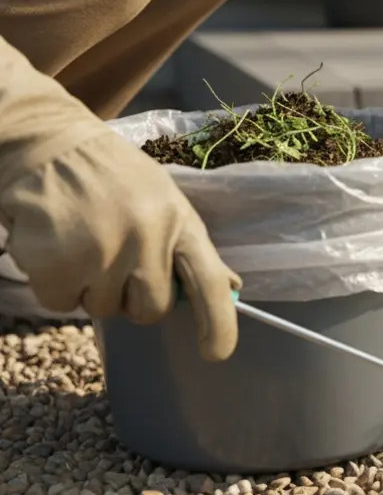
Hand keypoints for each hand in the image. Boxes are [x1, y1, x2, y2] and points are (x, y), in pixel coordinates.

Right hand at [0, 48, 239, 359]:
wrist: (43, 142)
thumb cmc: (108, 176)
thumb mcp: (161, 198)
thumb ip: (188, 245)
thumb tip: (229, 288)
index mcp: (179, 220)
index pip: (208, 281)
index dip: (218, 324)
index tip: (217, 352)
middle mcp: (146, 237)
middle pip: (151, 310)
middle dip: (132, 298)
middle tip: (113, 261)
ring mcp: (100, 251)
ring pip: (102, 309)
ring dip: (88, 287)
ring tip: (79, 242)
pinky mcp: (56, 262)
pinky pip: (61, 304)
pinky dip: (53, 285)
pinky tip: (53, 247)